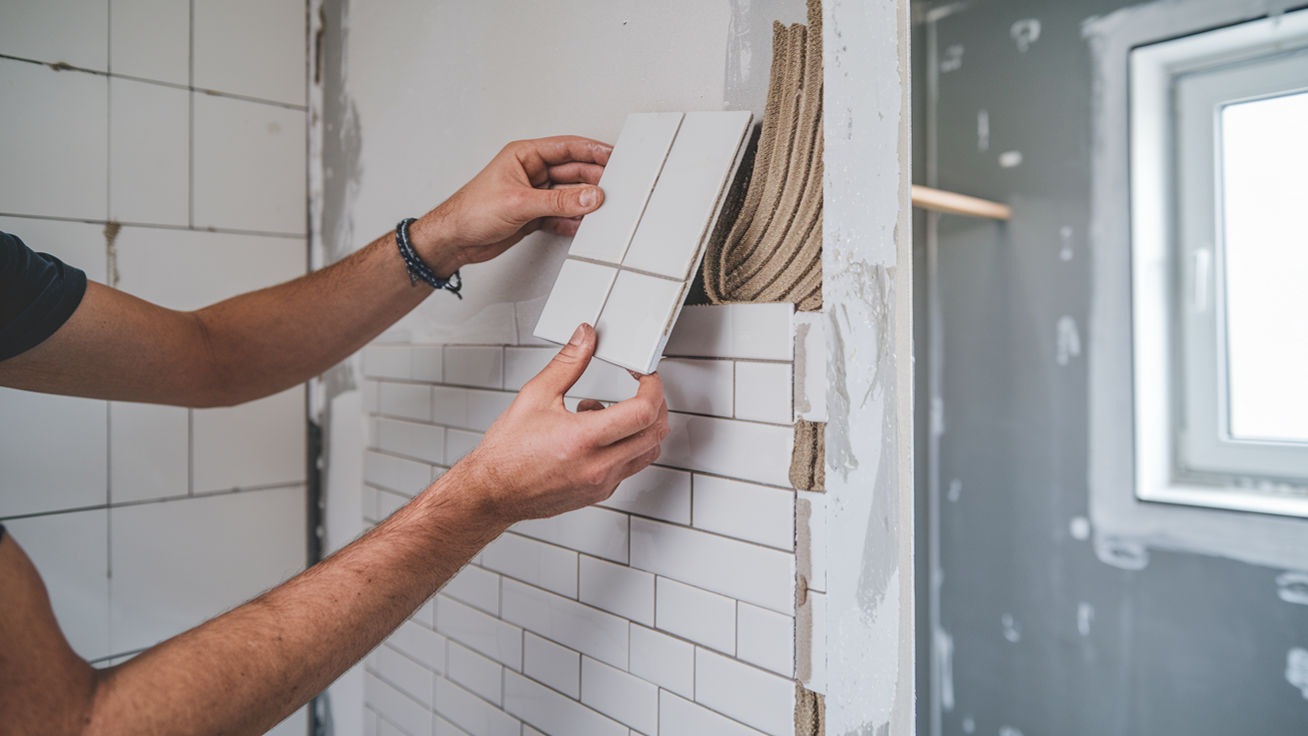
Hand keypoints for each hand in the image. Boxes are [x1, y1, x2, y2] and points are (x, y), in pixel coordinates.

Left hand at [409, 136, 611, 276]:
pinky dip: (573, 221)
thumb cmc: (470, 210)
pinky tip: (582, 225)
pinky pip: (562, 215)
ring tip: (602, 209)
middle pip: (572, 171)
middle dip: (593, 180)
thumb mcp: (520, 202)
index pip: (567, 148)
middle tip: (615, 187)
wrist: (454, 240)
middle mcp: (531, 172)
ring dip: (584, 203)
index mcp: (525, 155)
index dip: (593, 150)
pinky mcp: (534, 215)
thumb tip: (589, 196)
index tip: (614, 156)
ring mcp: (534, 194)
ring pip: (569, 195)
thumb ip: (559, 200)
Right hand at [456, 323, 668, 523]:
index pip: (643, 411)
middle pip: (655, 433)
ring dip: (641, 427)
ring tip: (608, 412)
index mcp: (583, 439)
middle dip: (655, 404)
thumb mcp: (535, 396)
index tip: (644, 375)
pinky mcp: (599, 493)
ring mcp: (602, 483)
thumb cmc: (507, 453)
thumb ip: (567, 364)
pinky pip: (629, 467)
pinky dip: (625, 446)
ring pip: (647, 453)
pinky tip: (597, 435)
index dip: (652, 386)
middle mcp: (598, 466)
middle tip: (641, 389)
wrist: (493, 492)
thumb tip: (585, 339)